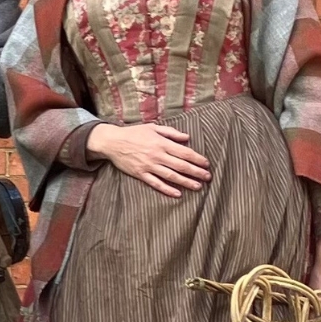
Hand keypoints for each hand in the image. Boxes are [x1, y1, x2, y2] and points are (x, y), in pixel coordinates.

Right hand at [87, 123, 210, 197]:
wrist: (112, 142)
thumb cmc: (133, 133)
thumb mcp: (152, 127)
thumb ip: (171, 132)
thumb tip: (187, 137)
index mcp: (161, 143)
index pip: (184, 152)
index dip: (197, 159)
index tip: (206, 164)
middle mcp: (157, 155)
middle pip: (181, 166)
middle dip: (196, 172)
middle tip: (208, 177)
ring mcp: (148, 166)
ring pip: (171, 176)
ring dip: (186, 182)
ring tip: (197, 186)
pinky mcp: (140, 174)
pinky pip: (156, 183)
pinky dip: (167, 189)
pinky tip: (177, 194)